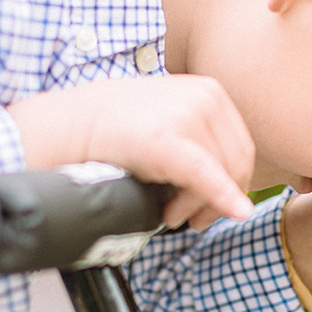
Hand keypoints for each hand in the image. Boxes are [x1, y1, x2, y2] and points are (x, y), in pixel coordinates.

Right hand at [7, 75, 254, 228]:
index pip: (241, 148)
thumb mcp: (171, 120)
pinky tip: (236, 212)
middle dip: (221, 199)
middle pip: (237, 163)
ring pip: (221, 175)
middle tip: (194, 220)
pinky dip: (223, 197)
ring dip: (199, 205)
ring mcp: (189, 113)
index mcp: (210, 90)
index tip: (215, 206)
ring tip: (171, 214)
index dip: (235, 184)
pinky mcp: (170, 139)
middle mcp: (205, 96)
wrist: (70, 125)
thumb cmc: (118, 132)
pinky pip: (208, 176)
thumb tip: (238, 184)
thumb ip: (204, 139)